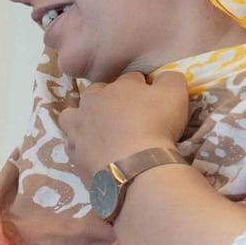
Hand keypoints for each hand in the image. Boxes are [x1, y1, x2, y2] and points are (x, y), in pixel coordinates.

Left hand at [56, 69, 189, 176]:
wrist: (135, 168)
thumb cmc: (156, 125)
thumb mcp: (174, 94)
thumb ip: (170, 79)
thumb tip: (164, 77)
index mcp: (115, 87)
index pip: (130, 78)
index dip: (143, 87)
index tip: (151, 99)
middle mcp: (91, 104)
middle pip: (95, 93)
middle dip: (106, 99)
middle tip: (123, 114)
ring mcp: (77, 130)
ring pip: (71, 117)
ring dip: (81, 119)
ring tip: (96, 130)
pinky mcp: (74, 156)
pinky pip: (71, 146)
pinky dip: (80, 147)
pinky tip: (92, 153)